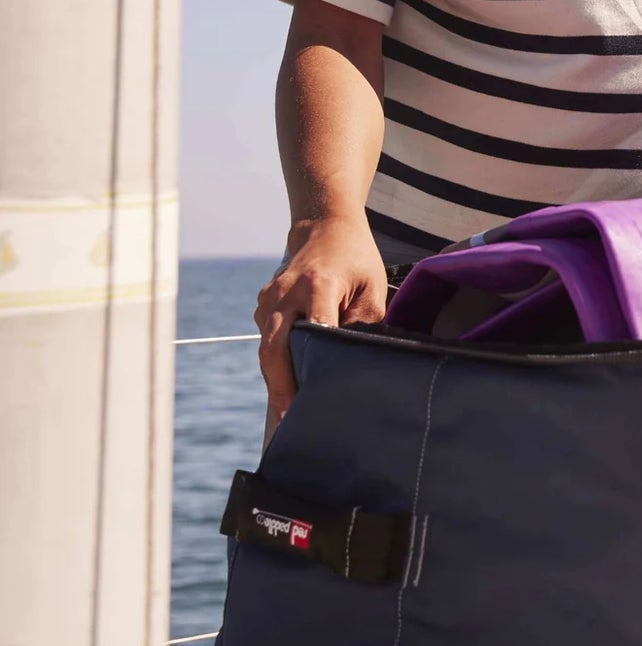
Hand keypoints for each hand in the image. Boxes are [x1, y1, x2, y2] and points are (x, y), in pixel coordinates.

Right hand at [253, 214, 387, 427]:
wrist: (324, 228)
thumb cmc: (356, 260)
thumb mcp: (374, 286)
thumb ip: (365, 321)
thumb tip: (353, 357)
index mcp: (318, 285)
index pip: (313, 329)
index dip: (313, 362)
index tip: (316, 393)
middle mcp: (286, 293)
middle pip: (275, 347)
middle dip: (280, 384)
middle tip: (290, 417)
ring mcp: (269, 299)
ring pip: (266, 347)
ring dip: (276, 378)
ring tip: (289, 411)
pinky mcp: (263, 305)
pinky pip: (267, 339)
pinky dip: (276, 362)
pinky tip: (288, 385)